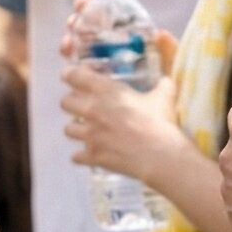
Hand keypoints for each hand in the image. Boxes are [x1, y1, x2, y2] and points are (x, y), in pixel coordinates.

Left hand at [62, 61, 184, 182]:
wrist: (160, 155)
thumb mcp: (164, 97)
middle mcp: (92, 110)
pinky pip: (76, 156)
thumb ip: (162, 86)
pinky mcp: (93, 155)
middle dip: (73, 104)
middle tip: (86, 107)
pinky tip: (92, 155)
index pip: (72, 75)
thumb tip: (167, 81)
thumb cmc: (160, 122)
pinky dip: (82, 156)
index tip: (75, 78)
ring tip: (90, 132)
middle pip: (64, 102)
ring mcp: (90, 135)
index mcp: (105, 91)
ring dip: (77, 130)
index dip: (71, 75)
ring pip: (68, 129)